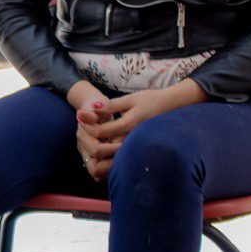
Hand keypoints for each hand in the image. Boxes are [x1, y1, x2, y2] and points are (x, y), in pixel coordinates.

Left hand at [72, 80, 205, 180]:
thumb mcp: (131, 99)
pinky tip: (101, 138)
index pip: (102, 131)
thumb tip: (93, 108)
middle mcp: (132, 138)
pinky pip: (117, 152)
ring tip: (87, 132)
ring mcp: (134, 145)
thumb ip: (112, 105)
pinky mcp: (135, 147)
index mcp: (129, 124)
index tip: (79, 116)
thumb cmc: (150, 100)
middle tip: (80, 127)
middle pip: (104, 146)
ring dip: (96, 144)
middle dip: (89, 138)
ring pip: (110, 152)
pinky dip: (106, 147)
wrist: (171, 108)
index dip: (88, 125)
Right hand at [75, 102, 120, 182]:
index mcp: (83, 136)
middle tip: (127, 156)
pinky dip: (109, 171)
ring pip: (97, 173)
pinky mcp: (93, 159)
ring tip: (124, 162)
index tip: (125, 144)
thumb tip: (81, 114)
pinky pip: (100, 173)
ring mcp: (87, 155)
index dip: (112, 149)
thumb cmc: (99, 106)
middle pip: (95, 168)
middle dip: (113, 163)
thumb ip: (92, 111)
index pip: (97, 150)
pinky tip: (119, 164)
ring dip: (110, 170)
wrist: (94, 109)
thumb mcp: (96, 104)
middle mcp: (83, 148)